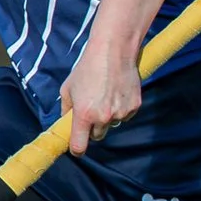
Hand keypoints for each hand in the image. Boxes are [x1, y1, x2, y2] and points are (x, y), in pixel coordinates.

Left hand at [61, 39, 142, 155]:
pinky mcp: (134, 107)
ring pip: (111, 125)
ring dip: (107, 117)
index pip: (79, 146)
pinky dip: (121, 109)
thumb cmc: (87, 68)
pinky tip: (117, 92)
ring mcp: (120, 113)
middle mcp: (103, 117)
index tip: (77, 148)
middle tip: (92, 110)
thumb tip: (66, 122)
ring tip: (105, 95)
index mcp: (84, 115)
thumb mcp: (68, 88)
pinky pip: (125, 116)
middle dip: (93, 128)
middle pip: (97, 136)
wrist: (114, 51)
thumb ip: (66, 109)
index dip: (77, 149)